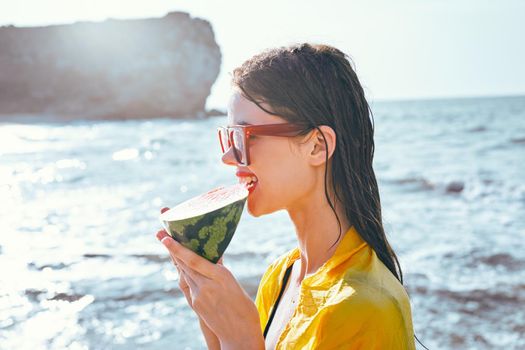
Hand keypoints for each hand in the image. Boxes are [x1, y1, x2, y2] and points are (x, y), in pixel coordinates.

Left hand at [156, 208, 263, 348]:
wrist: (240, 335)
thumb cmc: (245, 309)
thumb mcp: (234, 285)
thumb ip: (221, 271)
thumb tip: (214, 257)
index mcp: (221, 277)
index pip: (194, 260)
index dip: (178, 249)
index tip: (165, 238)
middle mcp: (207, 286)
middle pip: (185, 265)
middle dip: (172, 249)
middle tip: (160, 234)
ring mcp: (199, 296)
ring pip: (185, 274)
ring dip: (176, 259)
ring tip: (169, 244)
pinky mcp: (196, 305)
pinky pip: (188, 284)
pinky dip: (185, 273)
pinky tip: (182, 265)